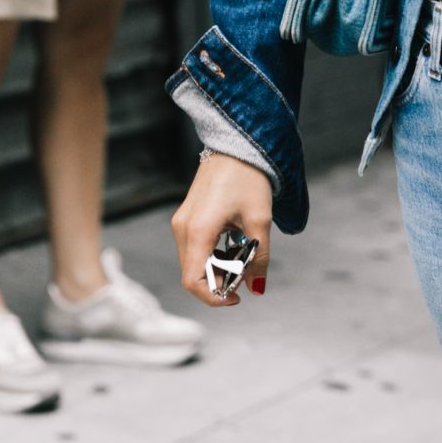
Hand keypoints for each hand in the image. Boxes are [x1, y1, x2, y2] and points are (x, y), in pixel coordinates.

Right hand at [172, 153, 274, 306]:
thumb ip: (259, 258)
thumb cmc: (249, 178)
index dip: (214, 297)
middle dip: (219, 283)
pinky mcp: (186, 218)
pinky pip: (194, 248)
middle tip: (246, 274)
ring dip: (217, 269)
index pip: (193, 281)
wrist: (237, 145)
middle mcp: (183, 229)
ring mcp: (182, 223)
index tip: (237, 297)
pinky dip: (213, 256)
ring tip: (243, 255)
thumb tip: (257, 289)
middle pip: (192, 275)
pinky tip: (233, 245)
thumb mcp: (260, 221)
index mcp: (198, 231)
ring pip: (193, 263)